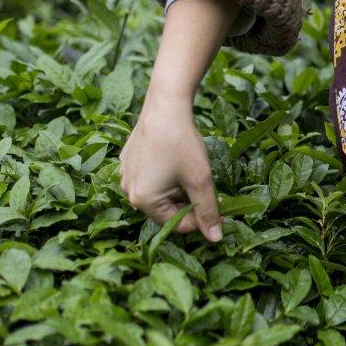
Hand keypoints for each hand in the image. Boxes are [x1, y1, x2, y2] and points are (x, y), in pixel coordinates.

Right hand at [119, 94, 222, 240]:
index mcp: (142, 200)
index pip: (175, 224)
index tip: (219, 210)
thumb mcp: (200, 180)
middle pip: (166, 210)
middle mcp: (128, 191)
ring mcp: (126, 174)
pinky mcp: (129, 160)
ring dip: (180, 190)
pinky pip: (151, 177)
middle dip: (190, 204)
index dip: (201, 221)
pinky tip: (180, 161)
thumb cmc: (182, 144)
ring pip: (160, 194)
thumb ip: (208, 211)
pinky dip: (168, 176)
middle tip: (211, 191)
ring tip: (196, 174)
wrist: (165, 106)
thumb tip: (216, 239)